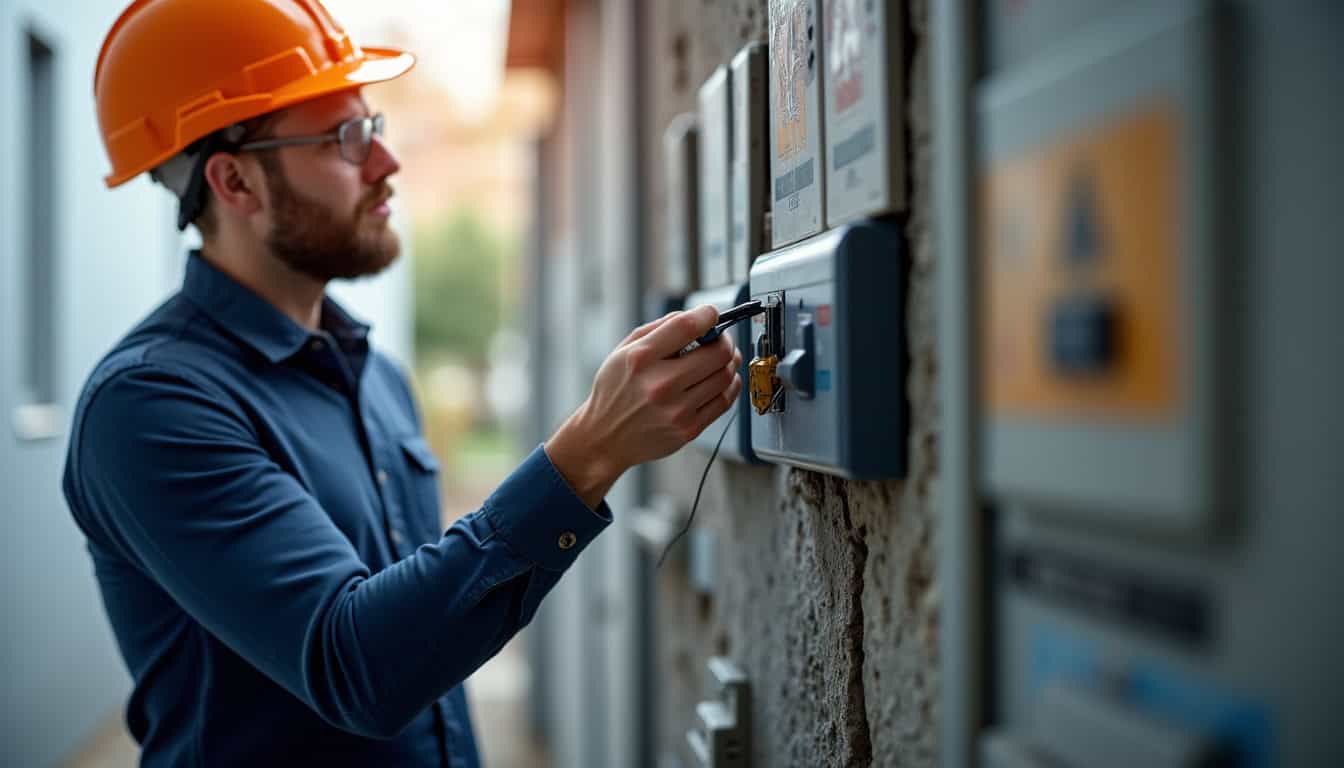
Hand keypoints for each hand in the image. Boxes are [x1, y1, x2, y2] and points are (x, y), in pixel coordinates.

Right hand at [544, 305, 742, 508]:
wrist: (605, 438)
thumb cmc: (614, 391)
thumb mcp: (623, 351)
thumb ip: (658, 329)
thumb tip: (695, 316)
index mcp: (641, 359)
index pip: (686, 326)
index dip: (707, 315)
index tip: (711, 314)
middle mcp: (660, 384)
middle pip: (717, 352)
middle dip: (725, 340)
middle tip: (721, 339)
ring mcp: (677, 410)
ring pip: (725, 376)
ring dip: (730, 362)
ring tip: (723, 359)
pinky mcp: (688, 429)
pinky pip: (725, 401)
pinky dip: (730, 385)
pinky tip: (722, 379)